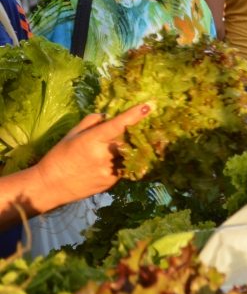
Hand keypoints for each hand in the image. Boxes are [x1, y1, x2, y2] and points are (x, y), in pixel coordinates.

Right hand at [33, 103, 152, 205]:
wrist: (51, 186)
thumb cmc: (60, 156)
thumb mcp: (73, 133)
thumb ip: (93, 121)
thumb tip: (111, 115)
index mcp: (92, 140)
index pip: (118, 125)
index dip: (134, 115)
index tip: (148, 107)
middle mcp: (103, 155)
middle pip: (129, 140)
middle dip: (137, 133)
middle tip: (144, 127)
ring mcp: (109, 170)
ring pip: (130, 155)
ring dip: (132, 149)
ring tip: (127, 146)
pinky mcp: (112, 182)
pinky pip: (125, 168)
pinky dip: (124, 162)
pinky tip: (115, 161)